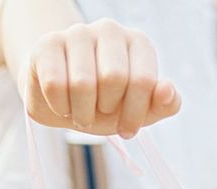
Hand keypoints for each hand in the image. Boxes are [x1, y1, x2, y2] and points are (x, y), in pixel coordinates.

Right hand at [23, 19, 180, 136]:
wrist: (61, 100)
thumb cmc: (104, 104)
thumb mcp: (138, 111)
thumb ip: (164, 105)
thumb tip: (168, 90)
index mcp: (138, 44)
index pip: (143, 80)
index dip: (134, 114)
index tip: (127, 129)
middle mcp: (110, 30)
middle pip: (113, 78)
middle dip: (105, 109)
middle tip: (99, 113)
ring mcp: (77, 33)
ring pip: (82, 83)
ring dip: (81, 113)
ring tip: (80, 112)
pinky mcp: (48, 44)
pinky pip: (54, 84)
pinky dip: (60, 107)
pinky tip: (62, 104)